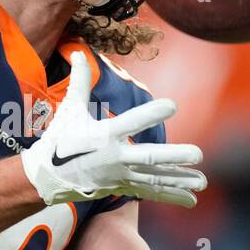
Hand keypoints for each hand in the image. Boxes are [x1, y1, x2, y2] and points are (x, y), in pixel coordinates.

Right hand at [20, 51, 206, 206]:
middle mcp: (114, 157)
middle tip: (198, 154)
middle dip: (174, 157)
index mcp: (103, 135)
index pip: (131, 123)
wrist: (46, 177)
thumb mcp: (69, 109)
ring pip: (154, 179)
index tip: (172, 106)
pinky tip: (191, 199)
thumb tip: (77, 50)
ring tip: (203, 181)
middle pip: (148, 158)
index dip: (151, 114)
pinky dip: (171, 195)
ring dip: (180, 180)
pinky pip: (150, 192)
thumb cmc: (60, 139)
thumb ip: (79, 81)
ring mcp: (119, 175)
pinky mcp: (121, 186)